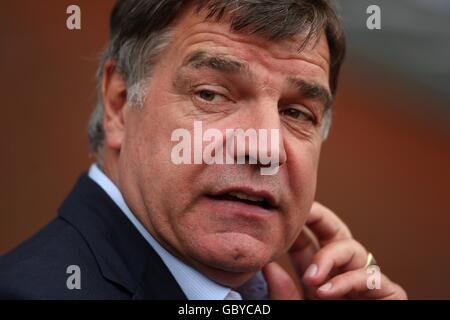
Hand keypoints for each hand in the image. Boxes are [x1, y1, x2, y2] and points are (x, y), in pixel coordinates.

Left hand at [262, 202, 406, 299]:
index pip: (308, 240)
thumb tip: (268, 267)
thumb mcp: (297, 312)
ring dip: (330, 258)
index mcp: (317, 275)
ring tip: (312, 278)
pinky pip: (373, 278)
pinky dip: (349, 282)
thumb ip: (283, 295)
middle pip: (335, 231)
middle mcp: (341, 273)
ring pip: (354, 248)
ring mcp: (363, 282)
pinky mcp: (386, 296)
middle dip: (320, 217)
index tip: (281, 213)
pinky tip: (327, 292)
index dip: (298, 223)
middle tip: (303, 212)